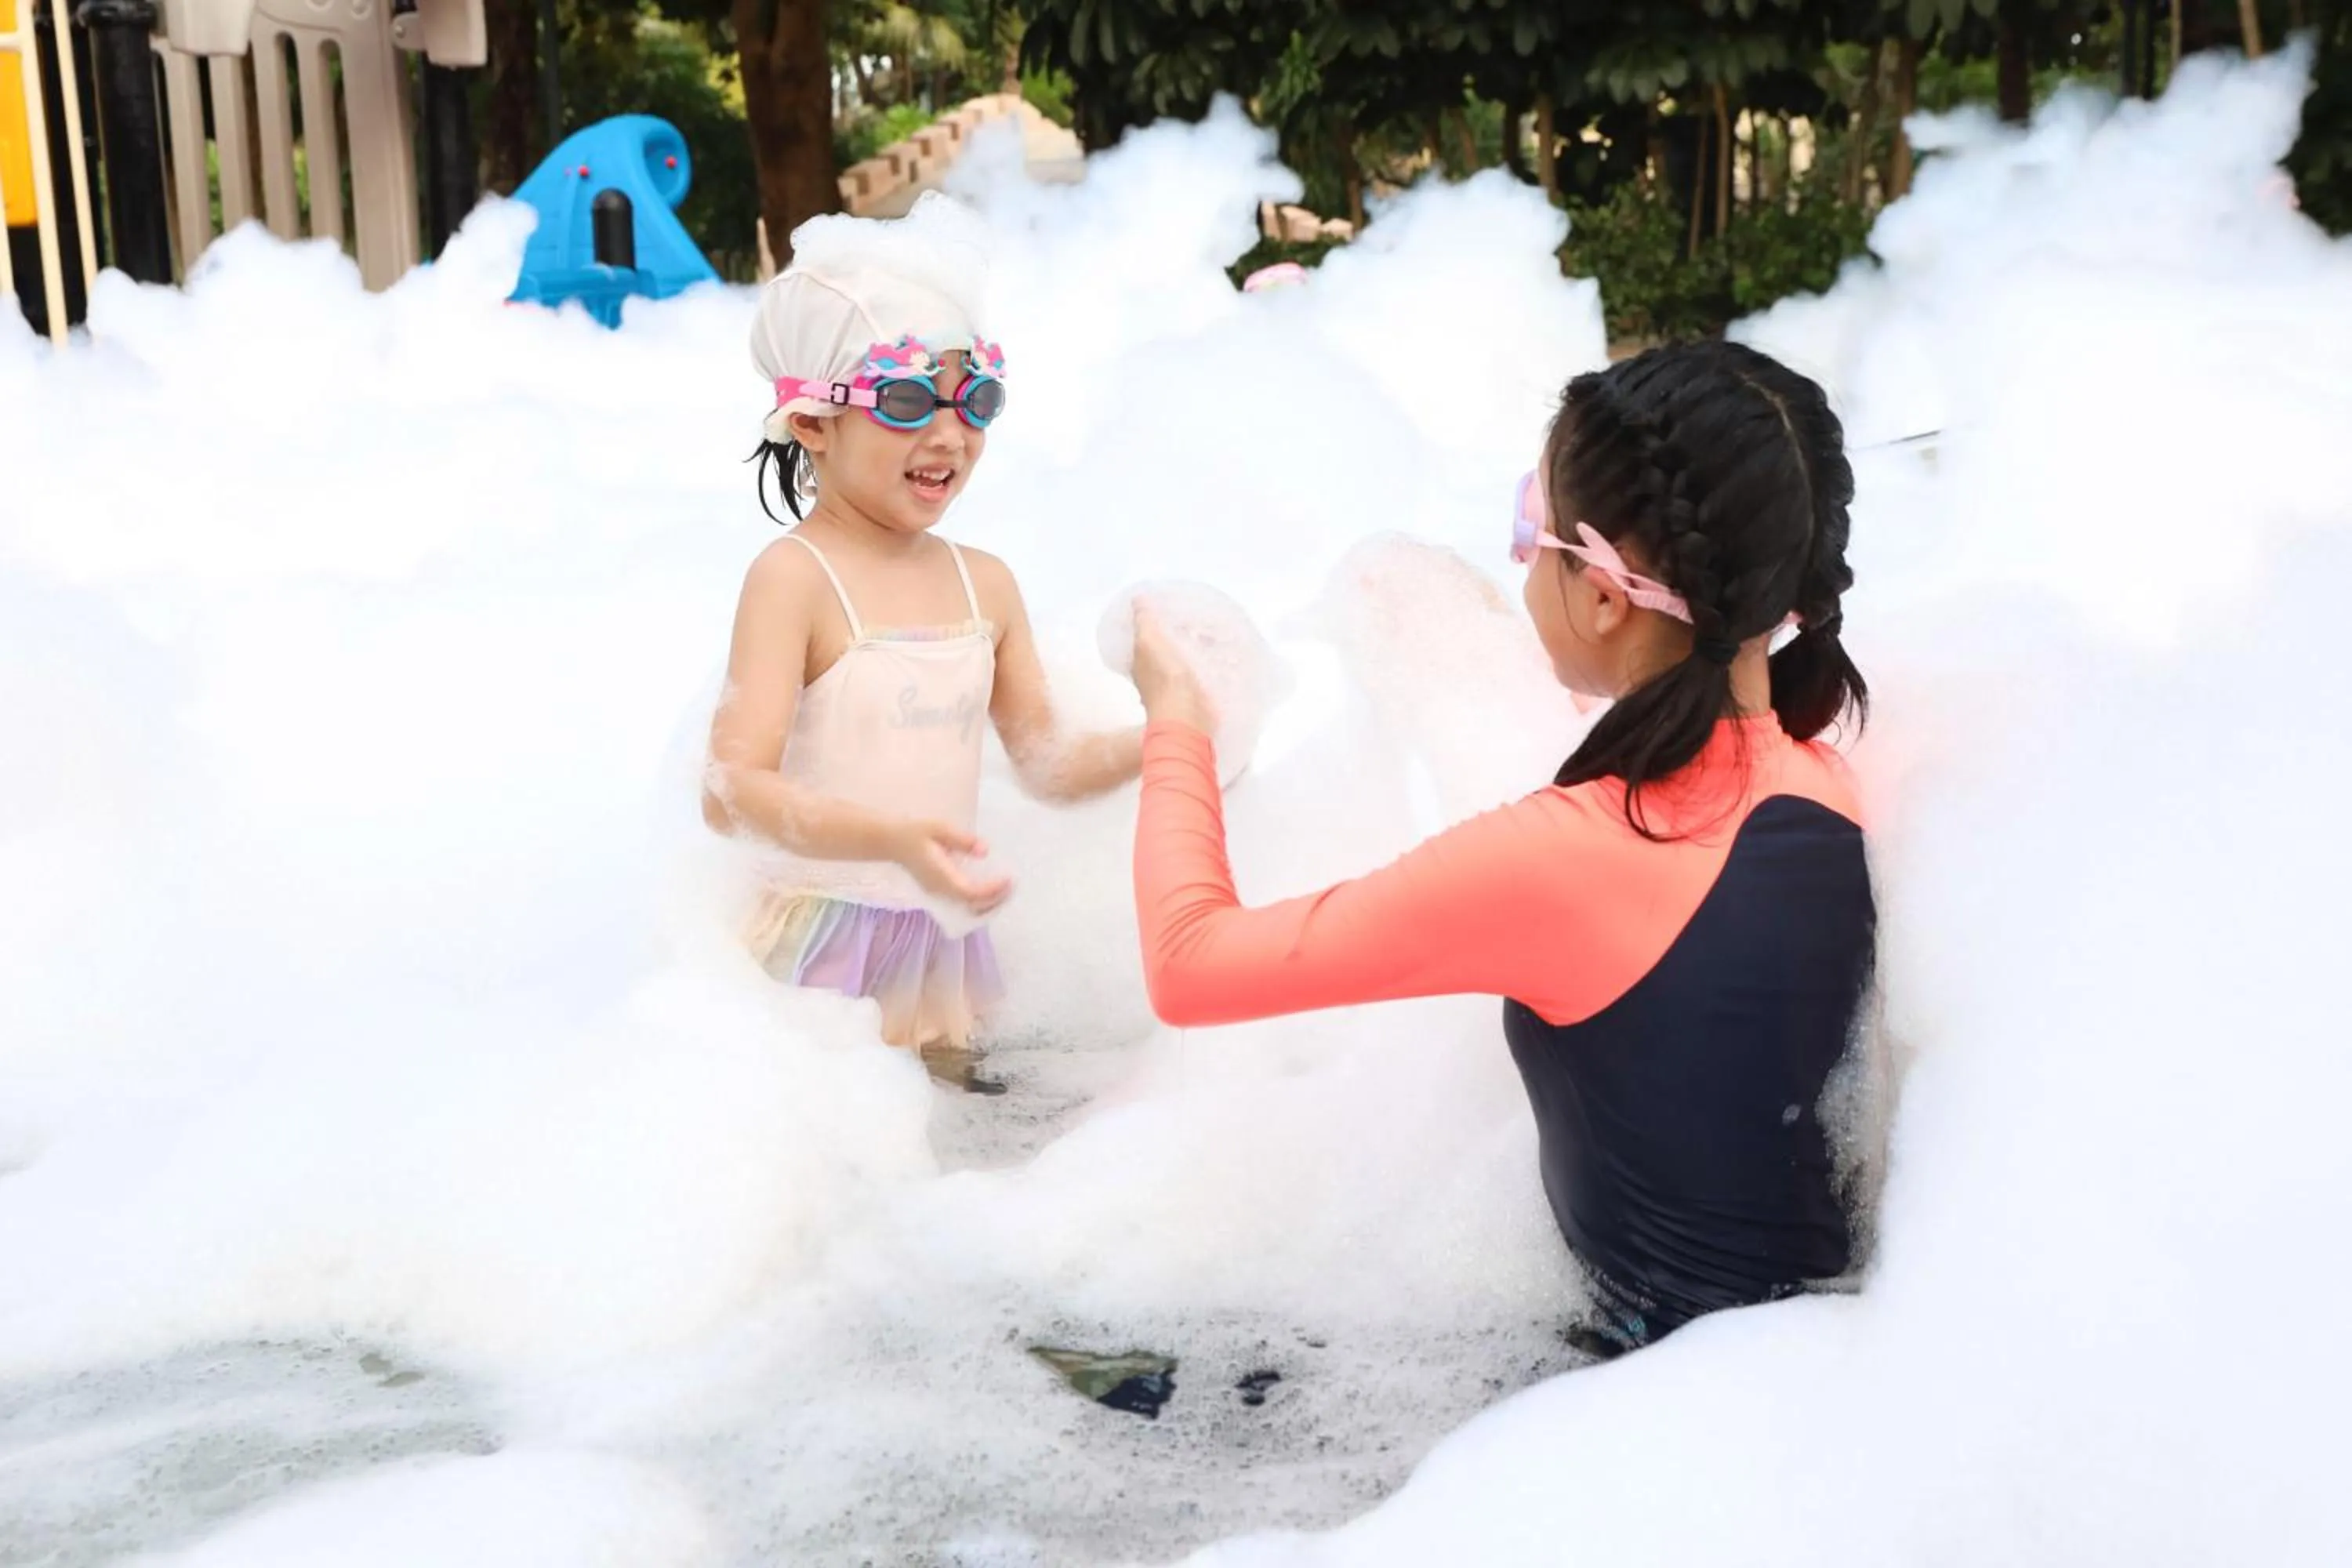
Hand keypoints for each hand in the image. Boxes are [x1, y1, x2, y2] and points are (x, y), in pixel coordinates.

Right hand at [891, 819, 1012, 914]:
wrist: (889, 841)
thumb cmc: (914, 832)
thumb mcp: (939, 828)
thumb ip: (962, 839)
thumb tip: (985, 851)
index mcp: (940, 876)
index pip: (971, 892)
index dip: (992, 890)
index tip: (1009, 879)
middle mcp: (940, 891)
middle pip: (973, 906)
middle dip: (996, 899)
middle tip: (1012, 884)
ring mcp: (938, 894)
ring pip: (968, 908)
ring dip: (989, 902)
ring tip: (1005, 888)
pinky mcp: (938, 891)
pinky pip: (963, 903)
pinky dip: (980, 900)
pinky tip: (990, 888)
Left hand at [1131, 604, 1217, 732]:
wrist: (1188, 716)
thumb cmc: (1167, 677)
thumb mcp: (1151, 641)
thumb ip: (1145, 621)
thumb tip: (1138, 599)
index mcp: (1138, 663)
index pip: (1141, 640)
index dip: (1149, 626)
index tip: (1164, 613)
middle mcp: (1150, 679)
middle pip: (1159, 653)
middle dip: (1170, 640)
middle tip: (1187, 622)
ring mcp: (1170, 691)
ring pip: (1176, 665)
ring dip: (1185, 654)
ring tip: (1202, 637)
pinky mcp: (1190, 698)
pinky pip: (1193, 676)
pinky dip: (1198, 667)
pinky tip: (1210, 660)